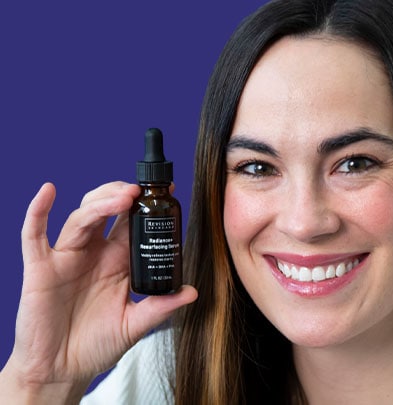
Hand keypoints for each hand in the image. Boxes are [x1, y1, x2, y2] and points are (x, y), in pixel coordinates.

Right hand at [0, 182, 196, 402]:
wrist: (62, 369)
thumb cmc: (95, 345)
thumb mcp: (135, 325)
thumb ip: (160, 307)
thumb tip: (192, 292)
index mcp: (118, 262)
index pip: (133, 225)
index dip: (147, 207)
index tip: (168, 192)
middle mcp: (94, 254)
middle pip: (107, 211)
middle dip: (123, 195)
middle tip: (141, 190)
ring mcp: (66, 258)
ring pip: (81, 218)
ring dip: (100, 203)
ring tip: (122, 196)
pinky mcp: (40, 268)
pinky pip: (34, 235)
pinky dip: (38, 211)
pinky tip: (49, 192)